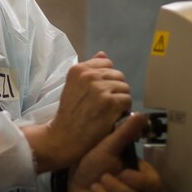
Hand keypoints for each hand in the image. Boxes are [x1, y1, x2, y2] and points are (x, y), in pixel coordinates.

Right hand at [24, 52, 132, 172]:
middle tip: (105, 104)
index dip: (107, 79)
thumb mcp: (74, 85)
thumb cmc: (70, 113)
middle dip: (115, 89)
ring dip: (121, 100)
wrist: (65, 137)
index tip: (100, 92)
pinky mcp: (111, 103)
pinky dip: (124, 110)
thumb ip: (89, 69)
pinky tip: (113, 117)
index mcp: (79, 69)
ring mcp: (100, 89)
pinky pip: (127, 100)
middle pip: (118, 75)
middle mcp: (89, 76)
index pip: (107, 63)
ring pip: (125, 88)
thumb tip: (103, 53)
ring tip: (109, 111)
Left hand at [67, 113, 161, 191]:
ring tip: (94, 186)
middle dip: (112, 186)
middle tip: (100, 177)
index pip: (153, 184)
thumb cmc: (93, 161)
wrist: (74, 179)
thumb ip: (125, 133)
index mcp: (143, 177)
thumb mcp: (107, 146)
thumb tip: (141, 115)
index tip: (123, 172)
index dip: (138, 181)